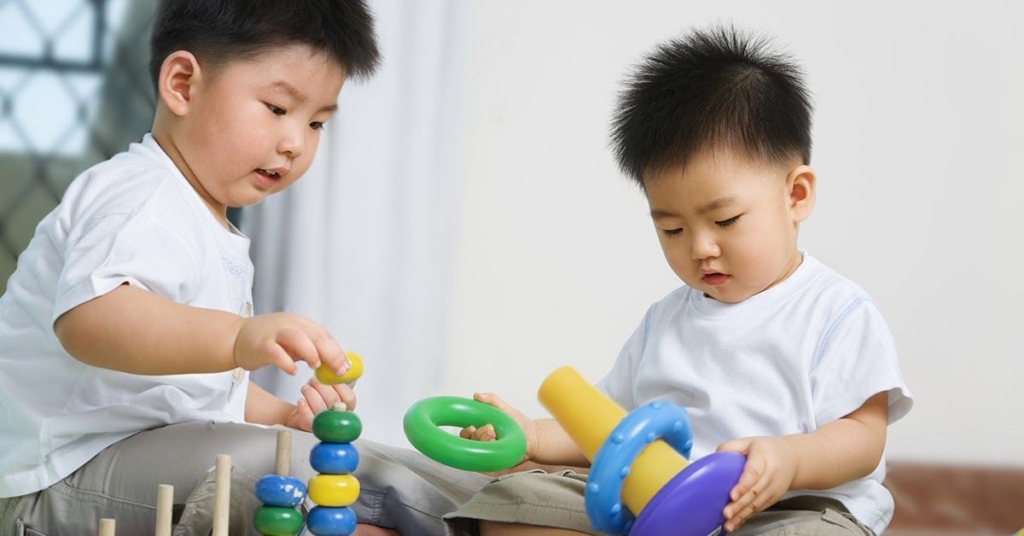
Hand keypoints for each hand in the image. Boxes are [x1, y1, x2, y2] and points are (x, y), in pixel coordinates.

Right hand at [233, 312, 348, 375]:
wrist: (235, 337)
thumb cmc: (267, 341)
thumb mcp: (294, 341)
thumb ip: (312, 349)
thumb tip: (334, 364)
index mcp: (300, 323)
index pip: (323, 334)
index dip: (336, 351)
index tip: (345, 367)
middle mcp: (289, 324)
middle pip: (315, 335)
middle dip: (330, 353)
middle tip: (338, 370)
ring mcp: (274, 333)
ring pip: (297, 338)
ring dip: (310, 352)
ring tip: (316, 366)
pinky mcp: (261, 345)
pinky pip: (276, 352)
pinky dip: (286, 362)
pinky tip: (293, 371)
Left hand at [284, 377, 357, 430]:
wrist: (302, 408)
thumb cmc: (319, 395)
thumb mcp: (333, 383)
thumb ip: (342, 376)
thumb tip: (349, 366)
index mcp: (347, 406)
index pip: (349, 398)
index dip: (339, 385)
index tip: (330, 376)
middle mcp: (338, 417)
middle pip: (334, 402)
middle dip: (322, 386)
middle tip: (313, 380)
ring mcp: (325, 425)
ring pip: (321, 410)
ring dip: (311, 394)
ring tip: (306, 388)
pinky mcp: (310, 428)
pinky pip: (309, 420)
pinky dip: (304, 408)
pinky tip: (301, 401)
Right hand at [459, 392, 539, 463]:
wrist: (534, 435)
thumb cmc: (518, 422)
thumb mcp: (504, 408)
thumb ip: (491, 400)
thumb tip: (476, 395)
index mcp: (480, 431)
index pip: (465, 435)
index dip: (466, 432)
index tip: (472, 426)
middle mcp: (483, 444)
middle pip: (469, 444)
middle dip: (478, 435)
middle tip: (491, 429)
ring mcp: (489, 454)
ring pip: (477, 453)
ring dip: (484, 443)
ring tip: (496, 436)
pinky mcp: (497, 463)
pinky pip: (487, 464)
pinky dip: (490, 454)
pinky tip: (497, 447)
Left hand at [716, 436, 798, 531]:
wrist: (793, 459)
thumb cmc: (767, 450)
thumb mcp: (749, 442)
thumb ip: (731, 447)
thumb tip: (713, 459)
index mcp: (763, 458)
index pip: (753, 473)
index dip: (743, 485)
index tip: (733, 495)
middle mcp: (770, 475)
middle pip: (754, 492)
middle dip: (739, 504)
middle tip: (726, 513)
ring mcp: (773, 488)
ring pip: (757, 504)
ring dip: (742, 514)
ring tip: (729, 523)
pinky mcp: (773, 498)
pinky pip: (759, 509)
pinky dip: (746, 517)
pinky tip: (736, 523)